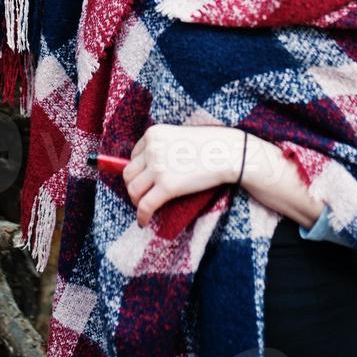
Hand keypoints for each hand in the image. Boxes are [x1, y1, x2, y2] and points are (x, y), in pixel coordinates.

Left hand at [123, 124, 243, 227]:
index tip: (145, 179)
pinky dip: (141, 216)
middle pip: (128, 174)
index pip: (133, 156)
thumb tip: (149, 168)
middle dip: (133, 186)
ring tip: (145, 208)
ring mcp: (158, 167)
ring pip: (133, 190)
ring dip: (136, 202)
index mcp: (153, 134)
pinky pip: (145, 205)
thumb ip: (163, 148)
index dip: (139, 171)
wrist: (228, 152)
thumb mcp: (179, 136)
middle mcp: (151, 149)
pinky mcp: (167, 186)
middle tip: (142, 196)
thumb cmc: (209, 144)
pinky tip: (143, 222)